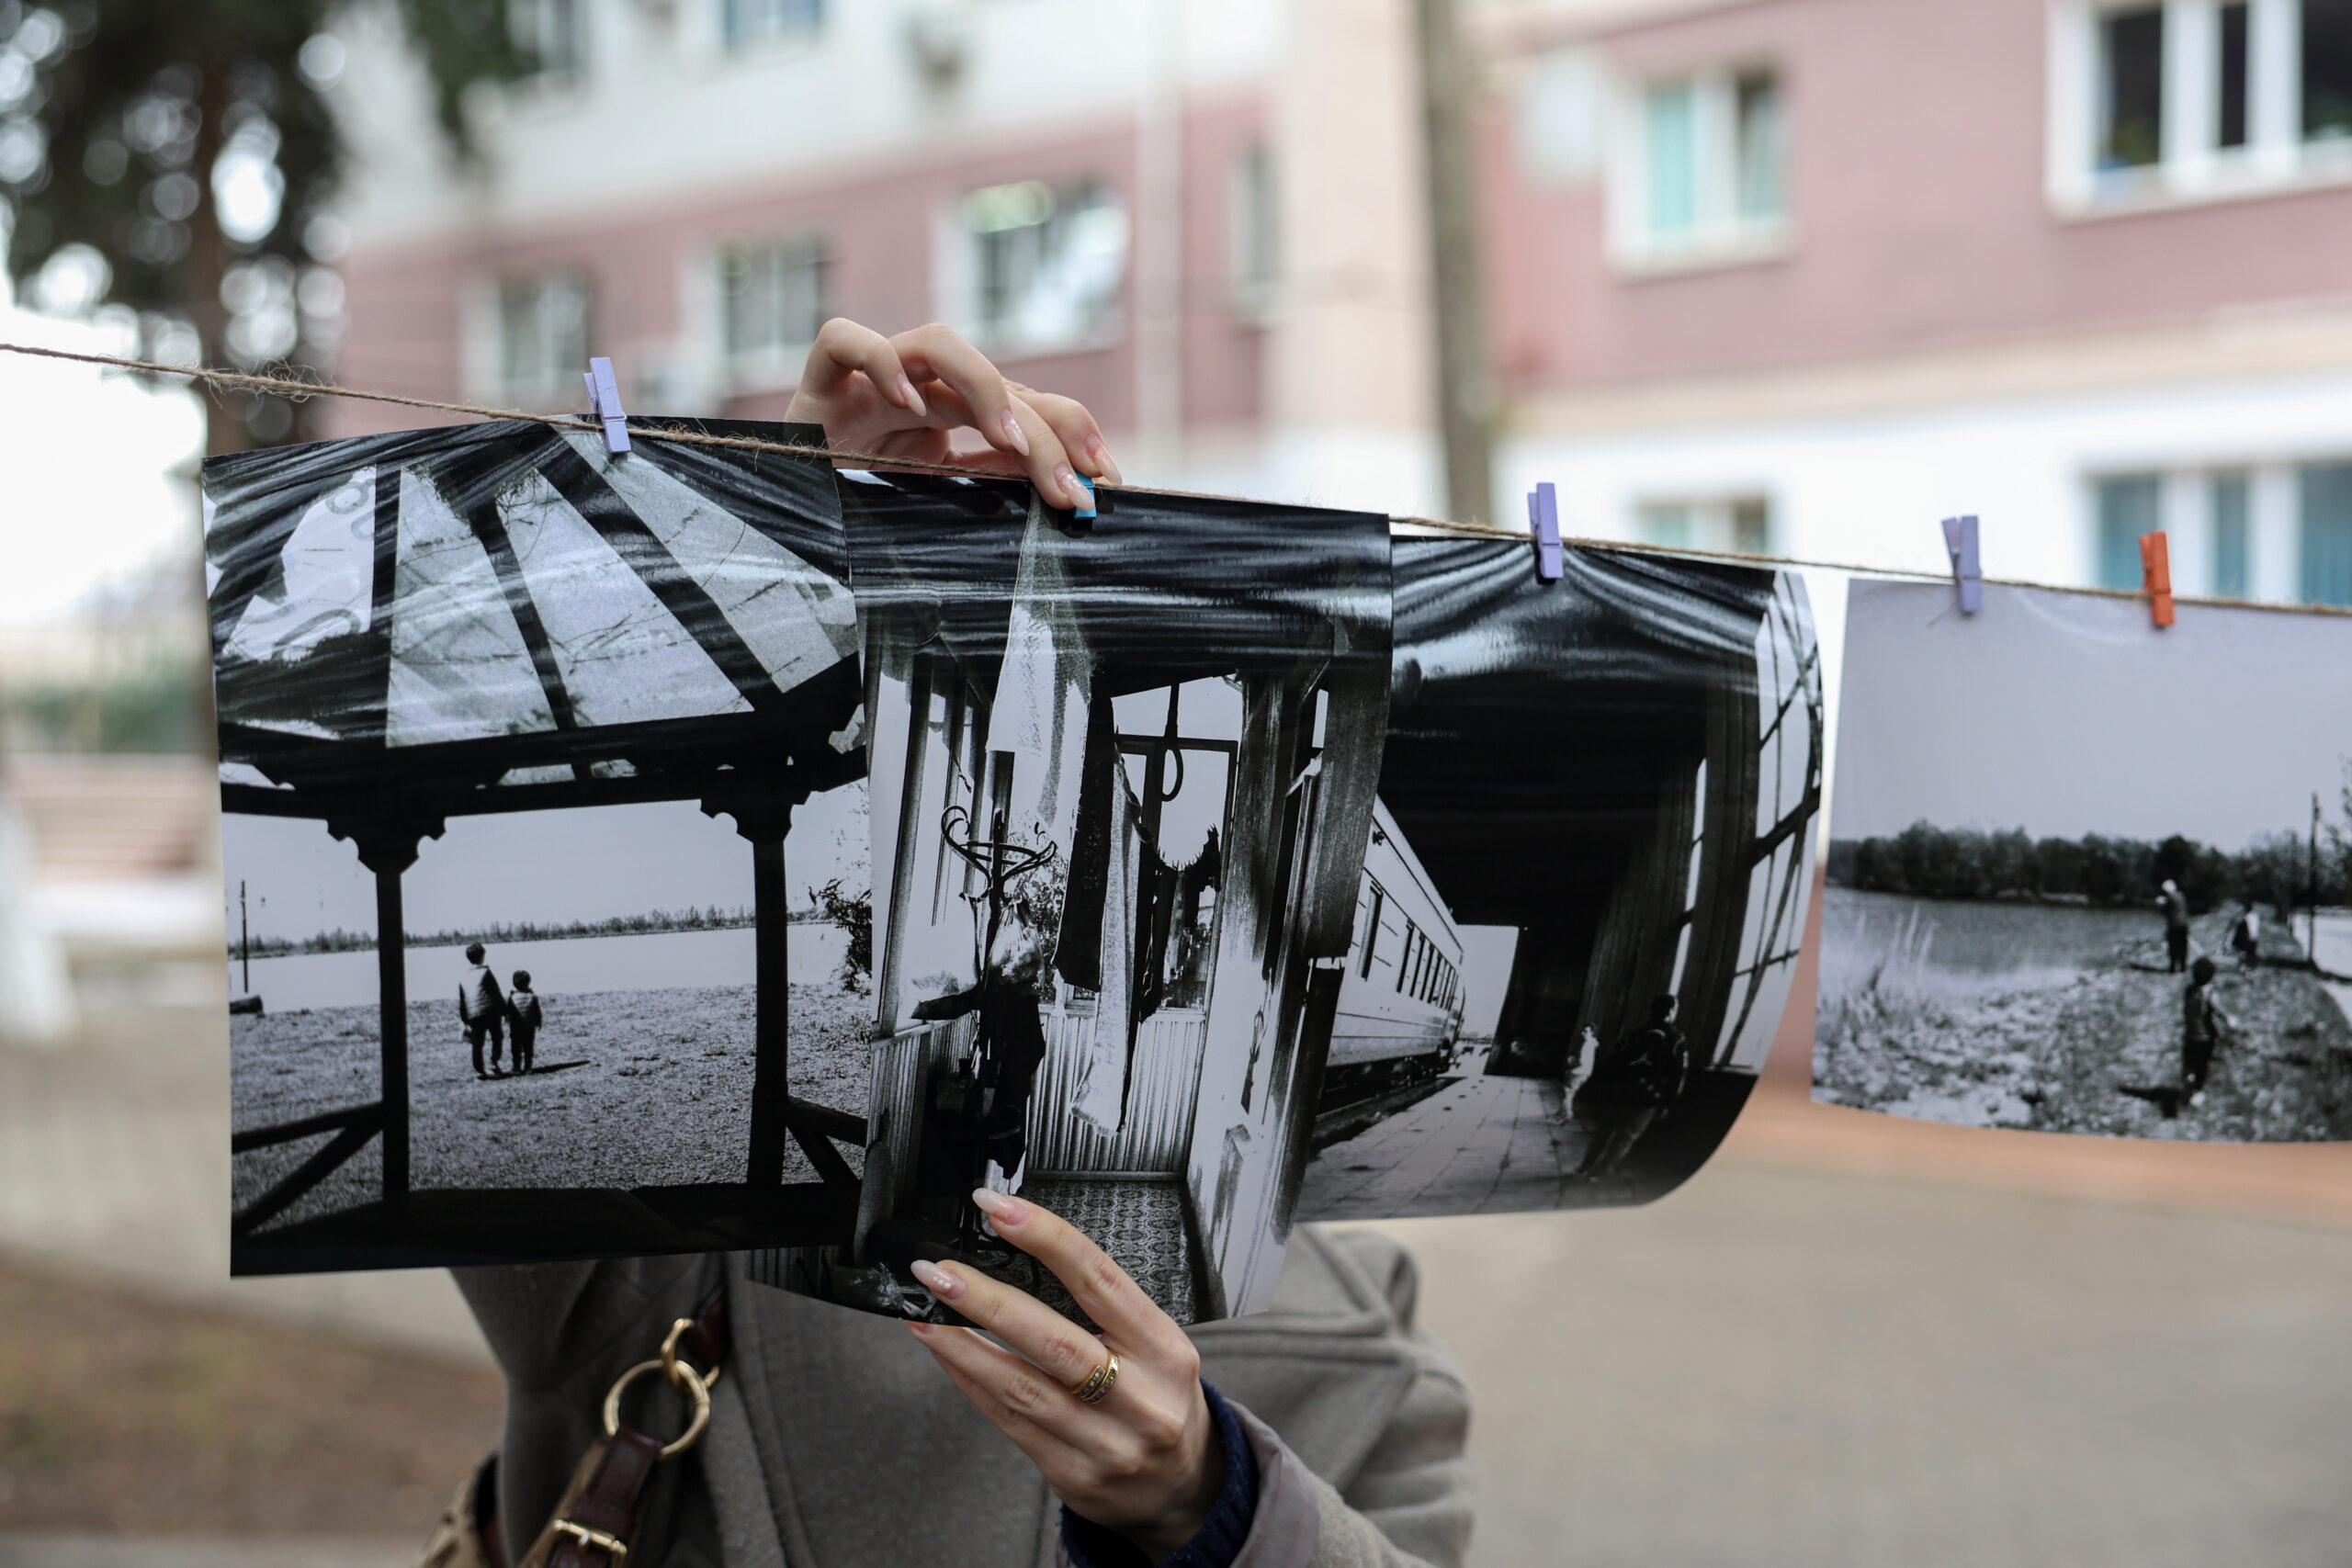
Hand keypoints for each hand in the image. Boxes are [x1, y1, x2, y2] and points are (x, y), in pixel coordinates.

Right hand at [786, 319, 1121, 509]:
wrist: (776, 503)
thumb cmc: (854, 498)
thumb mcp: (936, 494)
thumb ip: (991, 479)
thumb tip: (1064, 483)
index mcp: (951, 414)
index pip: (1024, 407)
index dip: (1071, 436)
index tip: (1106, 483)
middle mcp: (918, 387)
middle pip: (996, 381)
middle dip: (1045, 432)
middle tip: (1074, 489)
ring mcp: (870, 378)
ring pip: (935, 343)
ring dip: (983, 387)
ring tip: (1009, 444)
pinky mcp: (819, 380)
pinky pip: (845, 341)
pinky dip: (880, 363)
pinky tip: (910, 409)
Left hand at [906, 1189, 1220, 1560]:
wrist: (1180, 1487)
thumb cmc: (1160, 1399)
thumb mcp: (1157, 1345)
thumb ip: (1104, 1309)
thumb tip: (1022, 1252)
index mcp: (1164, 1348)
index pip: (1100, 1280)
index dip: (1046, 1239)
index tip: (1000, 1210)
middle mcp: (1139, 1397)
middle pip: (1054, 1340)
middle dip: (987, 1300)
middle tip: (940, 1270)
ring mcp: (1105, 1442)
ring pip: (1020, 1386)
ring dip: (961, 1344)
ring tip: (924, 1311)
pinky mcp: (1072, 1474)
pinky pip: (1009, 1420)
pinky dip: (970, 1380)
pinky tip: (946, 1353)